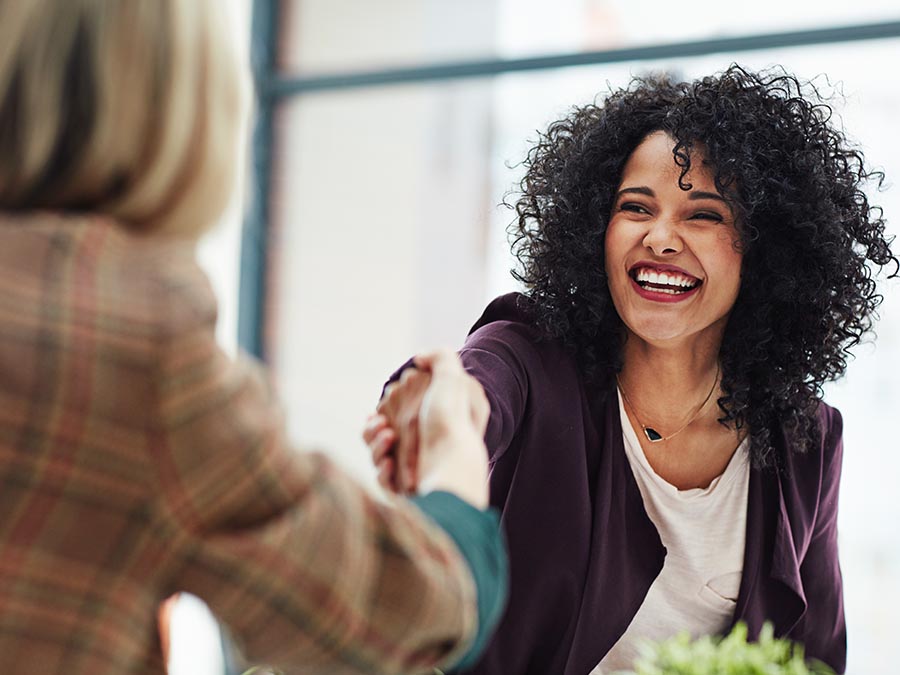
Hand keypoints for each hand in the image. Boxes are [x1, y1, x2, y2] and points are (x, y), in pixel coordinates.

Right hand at [363, 350, 489, 508]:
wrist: (452, 466)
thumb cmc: (452, 422)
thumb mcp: (453, 378)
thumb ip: (439, 358)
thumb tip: (419, 358)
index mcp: (434, 422)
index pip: (400, 412)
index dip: (387, 406)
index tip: (386, 402)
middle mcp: (424, 446)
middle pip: (382, 432)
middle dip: (375, 427)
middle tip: (382, 425)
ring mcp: (414, 469)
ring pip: (378, 454)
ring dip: (375, 444)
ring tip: (388, 438)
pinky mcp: (406, 490)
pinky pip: (383, 479)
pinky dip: (382, 469)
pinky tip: (390, 463)